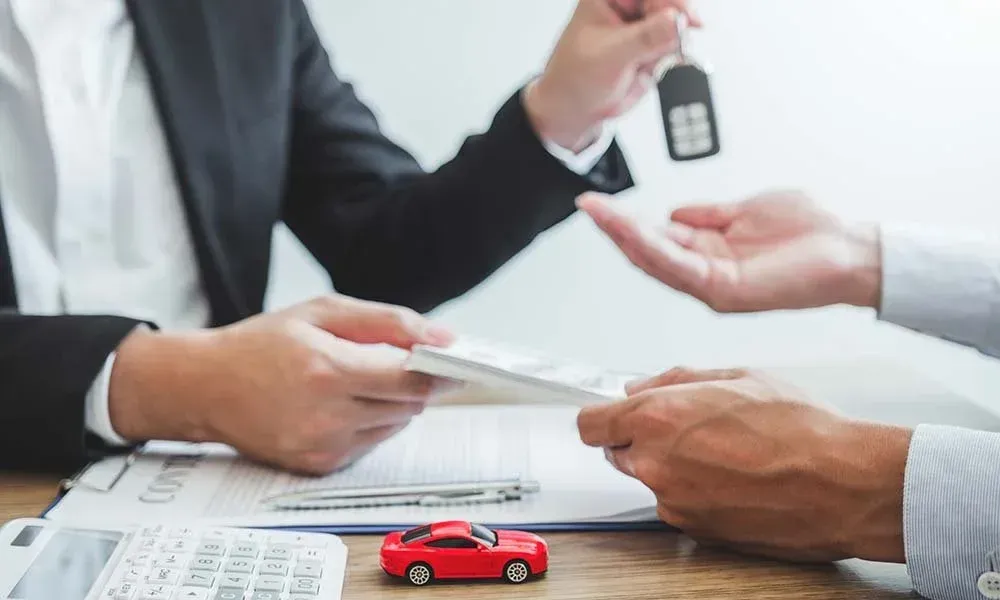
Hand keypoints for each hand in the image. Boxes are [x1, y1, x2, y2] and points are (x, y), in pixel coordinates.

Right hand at [108, 295, 455, 474]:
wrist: (204, 388)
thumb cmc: (262, 343)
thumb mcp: (323, 312)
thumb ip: (388, 322)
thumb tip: (442, 334)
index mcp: (327, 369)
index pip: (410, 378)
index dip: (440, 369)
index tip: (458, 361)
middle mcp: (326, 415)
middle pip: (409, 404)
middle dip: (417, 382)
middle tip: (409, 363)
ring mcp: (322, 446)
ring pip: (395, 425)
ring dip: (394, 403)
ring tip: (361, 380)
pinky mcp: (318, 466)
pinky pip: (370, 443)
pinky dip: (371, 422)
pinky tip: (343, 403)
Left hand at [524, 0, 700, 151]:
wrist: (575, 110)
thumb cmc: (574, 78)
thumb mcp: (610, 55)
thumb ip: (645, 38)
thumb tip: (675, 21)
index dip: (671, 2)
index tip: (685, 19)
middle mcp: (626, 8)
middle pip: (667, 5)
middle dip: (672, 26)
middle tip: (668, 45)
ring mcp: (640, 28)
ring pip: (674, 26)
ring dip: (668, 46)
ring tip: (642, 63)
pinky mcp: (650, 47)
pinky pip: (673, 46)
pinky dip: (667, 59)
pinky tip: (646, 68)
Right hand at [577, 191, 883, 311]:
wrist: (850, 250)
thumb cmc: (811, 234)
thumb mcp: (746, 211)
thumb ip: (709, 215)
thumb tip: (674, 213)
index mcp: (710, 256)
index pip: (659, 240)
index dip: (628, 222)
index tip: (601, 203)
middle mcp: (707, 276)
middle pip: (650, 253)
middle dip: (616, 229)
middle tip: (589, 205)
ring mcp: (714, 287)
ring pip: (658, 263)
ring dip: (626, 237)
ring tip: (600, 214)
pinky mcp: (726, 292)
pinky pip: (681, 269)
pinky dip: (654, 249)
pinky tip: (635, 230)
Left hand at [577, 368, 911, 562]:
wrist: (843, 484)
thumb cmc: (800, 427)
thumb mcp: (738, 376)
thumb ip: (675, 379)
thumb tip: (639, 386)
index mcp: (658, 417)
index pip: (590, 425)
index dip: (603, 418)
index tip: (615, 416)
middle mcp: (656, 463)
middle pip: (617, 453)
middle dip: (641, 440)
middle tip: (688, 429)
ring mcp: (674, 502)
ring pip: (651, 480)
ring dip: (672, 467)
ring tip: (725, 454)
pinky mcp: (696, 531)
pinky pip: (679, 505)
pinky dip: (696, 494)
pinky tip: (735, 480)